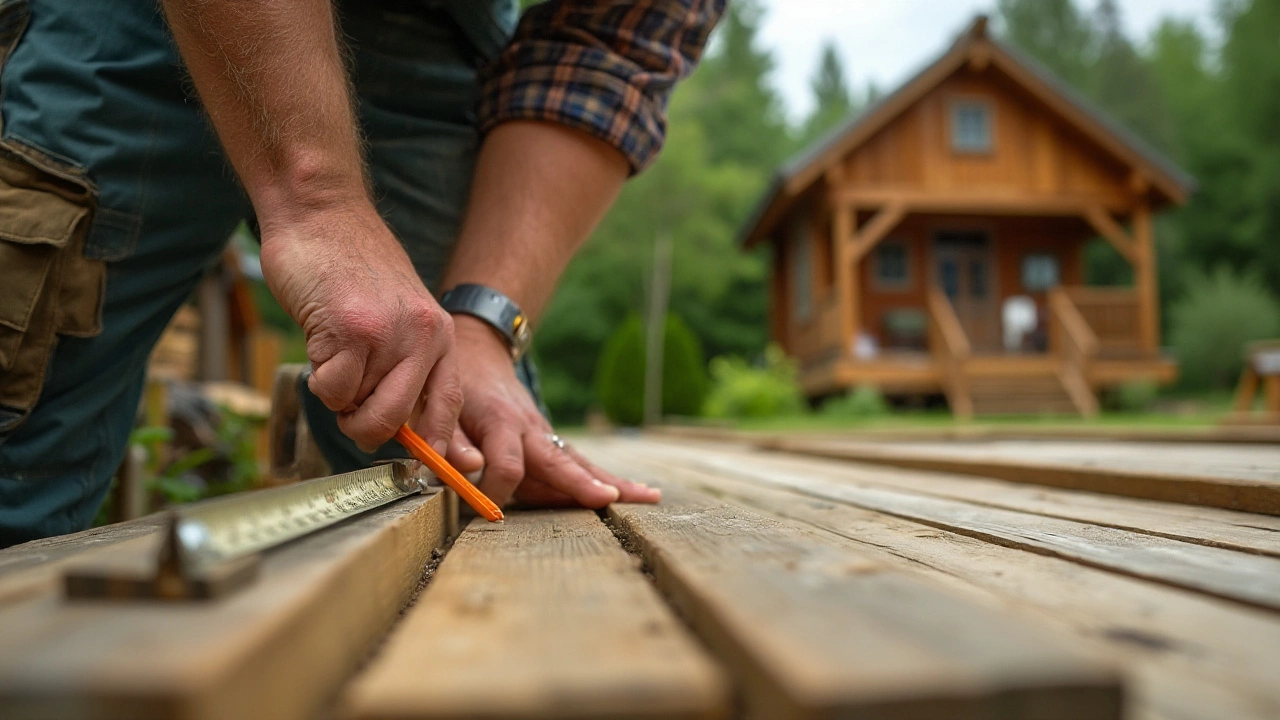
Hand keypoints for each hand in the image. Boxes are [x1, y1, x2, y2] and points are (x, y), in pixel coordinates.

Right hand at [258, 201, 461, 453]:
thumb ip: (409, 368)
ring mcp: (389, 334)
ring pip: (362, 409)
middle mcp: (424, 338)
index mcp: (441, 337)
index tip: (431, 471)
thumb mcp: (400, 317)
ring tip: (335, 361)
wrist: (322, 212)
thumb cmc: (352, 272)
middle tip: (349, 409)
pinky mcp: (350, 331)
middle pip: (401, 422)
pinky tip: (320, 344)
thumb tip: (419, 437)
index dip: (441, 448)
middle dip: (368, 429)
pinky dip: (319, 381)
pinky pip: (332, 390)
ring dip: (339, 399)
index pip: (450, 408)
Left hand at [445, 316, 659, 507]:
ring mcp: (545, 435)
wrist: (480, 355)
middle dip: (584, 483)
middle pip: (560, 462)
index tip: (482, 508)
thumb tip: (467, 471)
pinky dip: (605, 479)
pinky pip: (577, 463)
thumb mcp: (441, 407)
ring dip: (613, 482)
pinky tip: (636, 493)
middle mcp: (530, 429)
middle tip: (611, 500)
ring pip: (579, 462)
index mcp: (500, 422)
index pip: (506, 467)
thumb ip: (450, 442)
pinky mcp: (551, 442)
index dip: (495, 492)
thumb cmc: (456, 386)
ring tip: (650, 497)